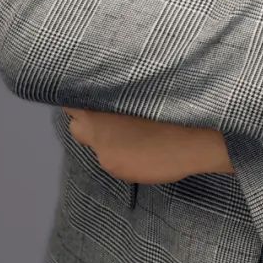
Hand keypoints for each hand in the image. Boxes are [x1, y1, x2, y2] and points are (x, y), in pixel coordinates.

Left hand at [65, 108, 232, 183]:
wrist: (192, 139)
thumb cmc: (168, 109)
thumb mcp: (139, 92)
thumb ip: (115, 96)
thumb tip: (106, 95)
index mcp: (97, 111)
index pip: (70, 104)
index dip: (76, 99)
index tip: (87, 96)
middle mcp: (96, 134)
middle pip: (77, 127)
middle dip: (88, 122)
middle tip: (108, 114)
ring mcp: (106, 155)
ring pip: (97, 145)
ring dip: (107, 139)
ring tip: (132, 132)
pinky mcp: (119, 169)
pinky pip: (114, 159)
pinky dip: (122, 153)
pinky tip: (142, 147)